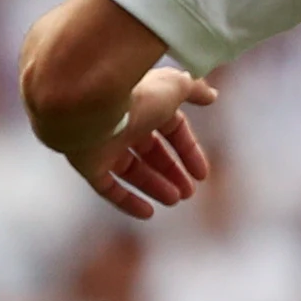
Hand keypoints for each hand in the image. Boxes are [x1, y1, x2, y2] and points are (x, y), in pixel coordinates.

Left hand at [70, 65, 219, 220]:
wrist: (88, 107)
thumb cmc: (135, 95)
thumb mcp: (175, 87)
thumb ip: (195, 90)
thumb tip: (213, 95)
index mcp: (145, 104)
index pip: (171, 129)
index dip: (188, 151)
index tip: (202, 174)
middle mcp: (124, 124)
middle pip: (151, 152)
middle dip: (172, 172)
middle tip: (188, 193)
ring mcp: (104, 146)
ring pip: (132, 171)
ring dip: (155, 186)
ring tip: (174, 201)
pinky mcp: (88, 166)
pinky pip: (109, 188)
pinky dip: (128, 201)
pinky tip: (147, 213)